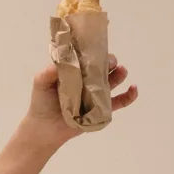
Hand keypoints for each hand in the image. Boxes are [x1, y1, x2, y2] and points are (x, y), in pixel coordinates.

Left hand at [23, 52, 139, 147]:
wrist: (44, 129)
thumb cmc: (41, 103)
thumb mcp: (40, 84)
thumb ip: (48, 72)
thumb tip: (63, 61)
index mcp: (76, 70)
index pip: (88, 56)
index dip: (96, 49)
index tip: (100, 44)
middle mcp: (88, 80)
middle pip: (103, 67)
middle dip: (109, 61)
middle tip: (110, 62)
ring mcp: (95, 94)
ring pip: (113, 81)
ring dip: (120, 74)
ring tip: (121, 70)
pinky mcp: (101, 109)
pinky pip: (119, 102)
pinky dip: (129, 96)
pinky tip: (133, 89)